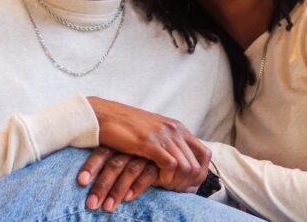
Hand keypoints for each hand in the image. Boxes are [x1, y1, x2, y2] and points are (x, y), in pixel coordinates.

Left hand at [77, 147, 158, 210]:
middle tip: (90, 204)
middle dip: (101, 184)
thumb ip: (111, 161)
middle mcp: (132, 148)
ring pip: (130, 170)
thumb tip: (83, 177)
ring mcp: (147, 155)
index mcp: (120, 142)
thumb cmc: (141, 155)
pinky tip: (128, 199)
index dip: (91, 166)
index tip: (80, 182)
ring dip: (117, 190)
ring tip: (107, 208)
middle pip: (114, 164)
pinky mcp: (161, 164)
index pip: (103, 151)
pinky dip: (137, 186)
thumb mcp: (124, 153)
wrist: (172, 149)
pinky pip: (148, 175)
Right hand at [86, 97, 209, 189]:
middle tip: (174, 191)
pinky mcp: (150, 143)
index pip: (204, 154)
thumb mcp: (151, 133)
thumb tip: (176, 163)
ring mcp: (163, 135)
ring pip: (186, 167)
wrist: (102, 115)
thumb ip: (165, 143)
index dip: (200, 173)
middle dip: (188, 183)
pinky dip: (166, 178)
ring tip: (164, 188)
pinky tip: (155, 182)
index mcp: (177, 127)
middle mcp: (174, 130)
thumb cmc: (122, 128)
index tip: (187, 184)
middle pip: (197, 164)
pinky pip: (171, 166)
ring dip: (177, 182)